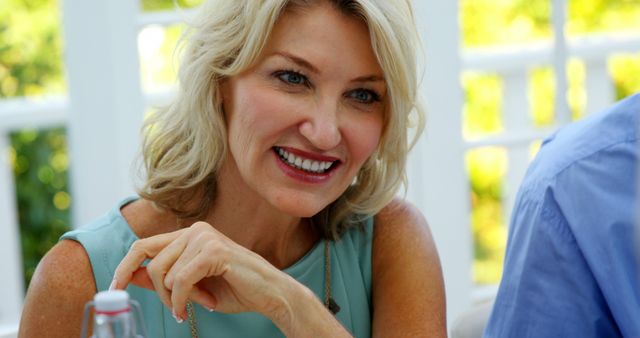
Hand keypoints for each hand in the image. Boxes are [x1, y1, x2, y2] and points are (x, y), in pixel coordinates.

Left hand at [111, 222, 294, 321]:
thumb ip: (165, 278)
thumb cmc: (236, 289)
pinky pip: (181, 280)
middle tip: (177, 309)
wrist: (270, 294)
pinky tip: (201, 305)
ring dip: (177, 297)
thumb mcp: (193, 287)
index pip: (144, 246)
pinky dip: (183, 299)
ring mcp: (205, 237)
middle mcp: (196, 230)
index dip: (125, 267)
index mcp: (190, 234)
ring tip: (201, 301)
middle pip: (152, 263)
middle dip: (159, 292)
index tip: (114, 288)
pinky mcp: (213, 251)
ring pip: (165, 274)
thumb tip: (133, 276)